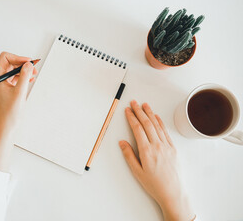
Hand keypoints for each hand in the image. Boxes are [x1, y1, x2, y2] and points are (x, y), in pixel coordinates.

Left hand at [0, 52, 36, 132]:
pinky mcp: (6, 90)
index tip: (28, 62)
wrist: (6, 127)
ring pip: (13, 71)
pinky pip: (14, 79)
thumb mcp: (20, 92)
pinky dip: (22, 78)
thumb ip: (25, 76)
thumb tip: (28, 64)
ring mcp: (2, 85)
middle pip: (10, 63)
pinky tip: (29, 80)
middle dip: (22, 63)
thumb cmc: (9, 114)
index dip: (18, 57)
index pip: (5, 58)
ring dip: (23, 71)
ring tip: (33, 74)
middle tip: (33, 67)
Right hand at [119, 100, 194, 220]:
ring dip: (150, 114)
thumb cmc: (154, 185)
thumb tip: (122, 142)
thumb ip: (129, 155)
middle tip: (134, 103)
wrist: (173, 193)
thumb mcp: (137, 172)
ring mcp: (166, 146)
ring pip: (157, 125)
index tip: (128, 111)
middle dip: (139, 111)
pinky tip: (157, 117)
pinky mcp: (173, 149)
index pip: (137, 129)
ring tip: (145, 105)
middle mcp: (157, 146)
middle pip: (147, 124)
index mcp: (146, 151)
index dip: (132, 118)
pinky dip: (160, 122)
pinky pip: (165, 132)